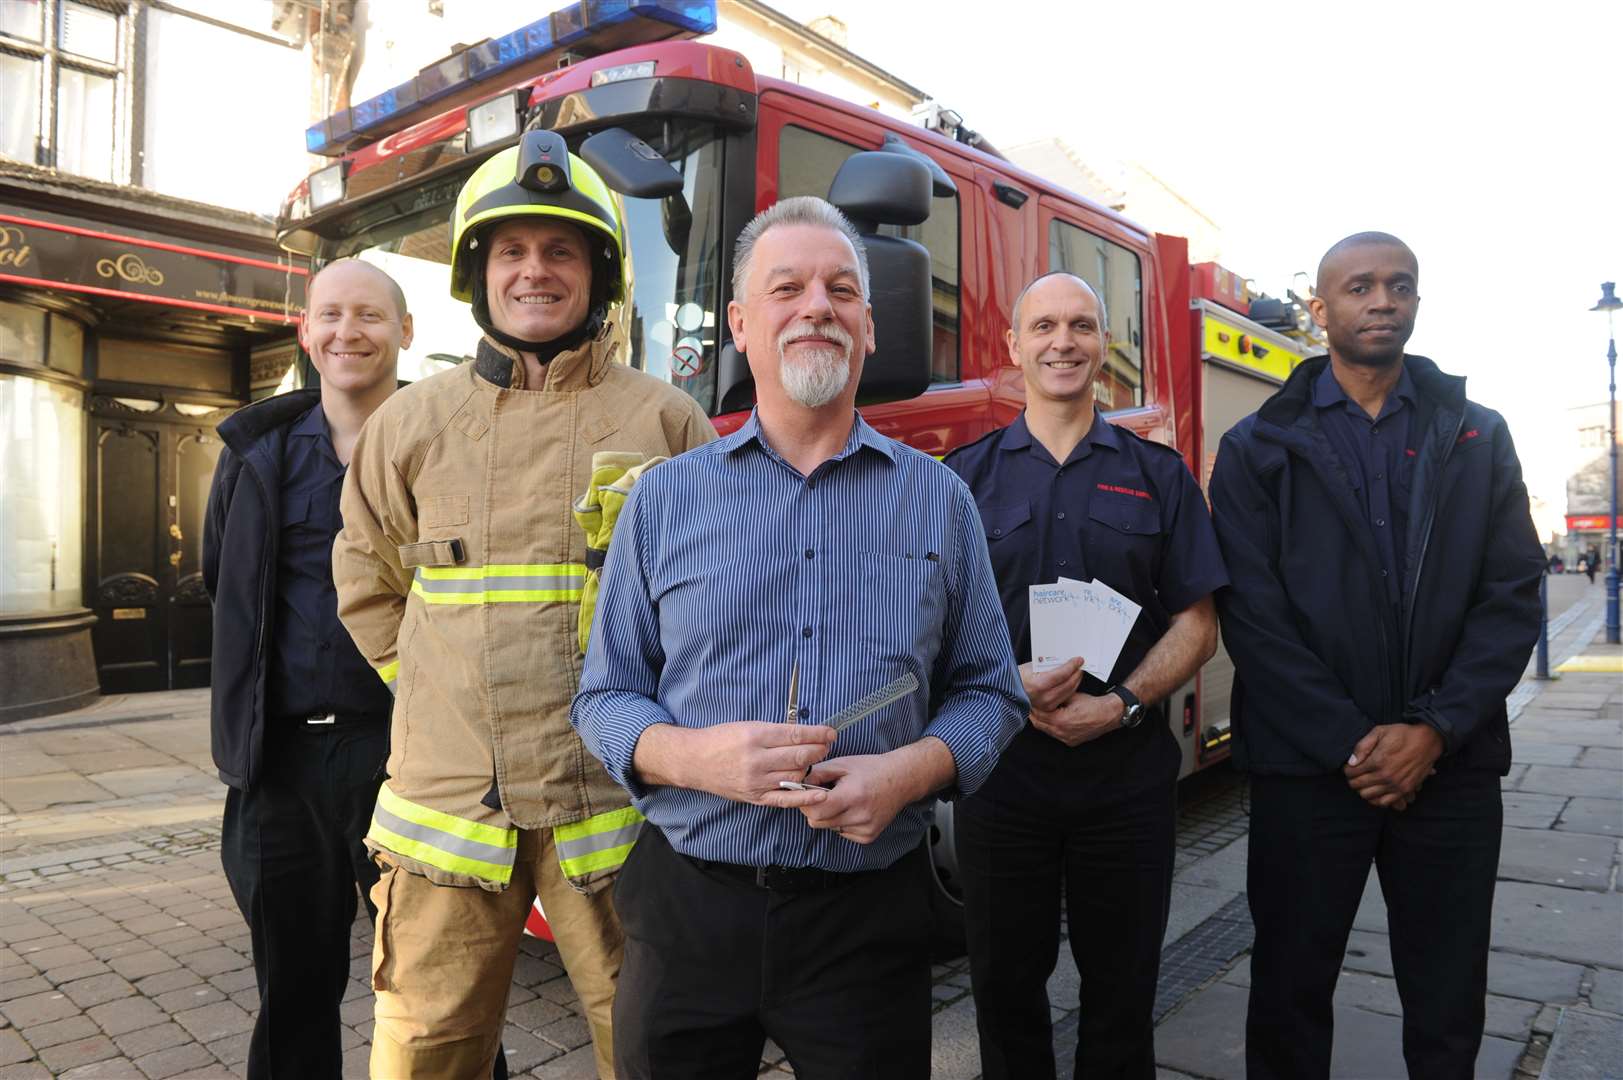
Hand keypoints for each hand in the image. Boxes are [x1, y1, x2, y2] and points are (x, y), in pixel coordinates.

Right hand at [634, 721, 835, 809]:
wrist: (695, 761)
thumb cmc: (722, 739)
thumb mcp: (747, 726)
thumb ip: (776, 732)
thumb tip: (805, 734)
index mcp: (755, 736)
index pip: (795, 735)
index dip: (818, 734)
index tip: (831, 733)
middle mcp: (757, 759)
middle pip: (799, 757)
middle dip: (819, 750)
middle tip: (827, 745)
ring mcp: (756, 781)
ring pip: (795, 776)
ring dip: (811, 768)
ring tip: (815, 761)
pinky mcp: (755, 797)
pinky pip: (785, 799)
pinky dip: (805, 797)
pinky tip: (820, 793)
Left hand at [799, 752, 921, 843]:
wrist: (902, 779)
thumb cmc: (871, 768)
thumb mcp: (843, 764)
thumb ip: (817, 774)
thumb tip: (795, 783)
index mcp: (852, 796)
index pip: (815, 810)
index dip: (805, 802)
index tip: (804, 793)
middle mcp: (860, 816)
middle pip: (818, 822)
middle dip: (813, 809)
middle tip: (821, 795)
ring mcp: (865, 829)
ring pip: (829, 828)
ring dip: (828, 816)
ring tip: (841, 800)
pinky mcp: (868, 837)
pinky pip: (842, 833)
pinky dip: (841, 822)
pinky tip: (852, 809)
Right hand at [1019, 658, 1084, 712]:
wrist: (1010, 690)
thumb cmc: (1020, 676)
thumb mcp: (1032, 666)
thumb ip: (1048, 664)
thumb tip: (1065, 659)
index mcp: (1038, 685)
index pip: (1061, 674)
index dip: (1072, 666)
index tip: (1078, 660)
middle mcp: (1043, 697)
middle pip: (1067, 684)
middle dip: (1076, 673)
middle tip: (1080, 665)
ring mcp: (1046, 705)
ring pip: (1068, 692)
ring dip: (1076, 681)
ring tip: (1077, 672)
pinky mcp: (1048, 710)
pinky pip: (1065, 698)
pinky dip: (1071, 689)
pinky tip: (1072, 682)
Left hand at [1029, 692, 1123, 747]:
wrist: (1109, 714)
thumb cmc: (1092, 704)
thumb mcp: (1070, 696)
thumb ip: (1055, 698)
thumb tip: (1043, 695)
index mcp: (1061, 721)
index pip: (1039, 714)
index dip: (1033, 706)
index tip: (1029, 700)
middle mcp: (1062, 733)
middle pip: (1040, 724)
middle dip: (1034, 714)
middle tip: (1030, 706)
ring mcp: (1067, 739)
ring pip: (1047, 730)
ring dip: (1042, 721)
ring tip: (1038, 711)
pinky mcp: (1071, 741)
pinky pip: (1056, 734)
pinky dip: (1051, 727)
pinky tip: (1050, 719)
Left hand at [1344, 724, 1441, 809]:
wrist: (1427, 741)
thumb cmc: (1402, 734)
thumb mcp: (1379, 732)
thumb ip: (1363, 746)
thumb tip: (1351, 762)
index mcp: (1377, 761)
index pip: (1351, 773)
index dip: (1348, 770)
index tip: (1350, 767)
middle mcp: (1385, 775)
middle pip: (1357, 785)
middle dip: (1352, 780)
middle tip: (1355, 775)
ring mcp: (1395, 785)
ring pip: (1368, 796)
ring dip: (1363, 789)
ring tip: (1365, 782)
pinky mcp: (1405, 790)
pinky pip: (1384, 802)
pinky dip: (1376, 799)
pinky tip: (1376, 791)